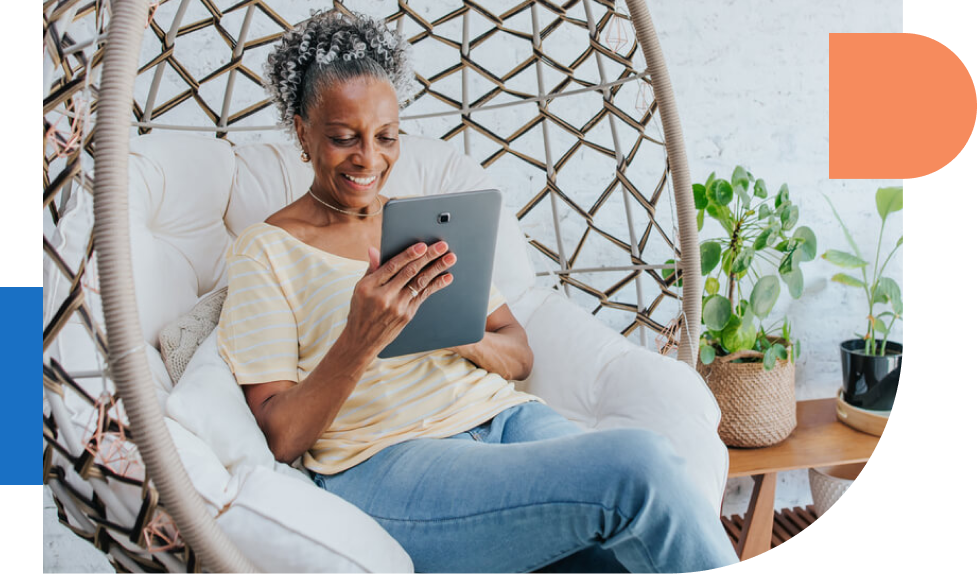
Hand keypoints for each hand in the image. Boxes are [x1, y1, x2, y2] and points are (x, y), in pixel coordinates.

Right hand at [343, 241, 456, 356]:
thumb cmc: (361, 310)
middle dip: (428, 257)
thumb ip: (371, 269)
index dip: (408, 255)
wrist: (362, 340)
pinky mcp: (407, 316)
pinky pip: (423, 296)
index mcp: (369, 287)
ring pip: (420, 283)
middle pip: (409, 273)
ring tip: (450, 258)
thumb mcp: (359, 289)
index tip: (422, 245)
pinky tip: (446, 277)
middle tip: (442, 246)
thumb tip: (375, 249)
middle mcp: (383, 297)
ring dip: (437, 269)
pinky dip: (436, 285)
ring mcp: (397, 307)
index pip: (392, 266)